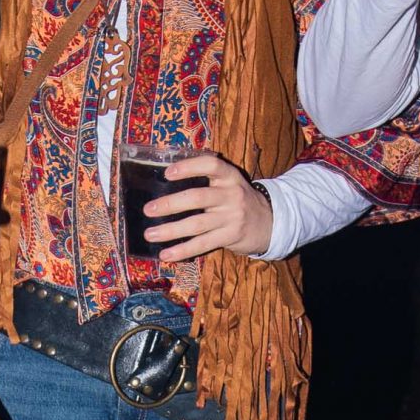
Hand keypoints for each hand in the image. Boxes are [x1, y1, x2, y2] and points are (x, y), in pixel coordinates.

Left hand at [144, 154, 273, 261]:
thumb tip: (166, 183)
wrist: (270, 222)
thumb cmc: (238, 200)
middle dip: (170, 204)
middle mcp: (232, 194)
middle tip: (149, 210)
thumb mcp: (229, 184)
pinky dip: (182, 250)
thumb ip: (207, 181)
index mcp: (230, 176)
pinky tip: (166, 254)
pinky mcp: (230, 236)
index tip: (168, 173)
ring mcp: (232, 217)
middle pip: (198, 198)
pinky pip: (203, 244)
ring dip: (170, 230)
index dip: (189, 167)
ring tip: (150, 234)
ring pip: (197, 224)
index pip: (211, 165)